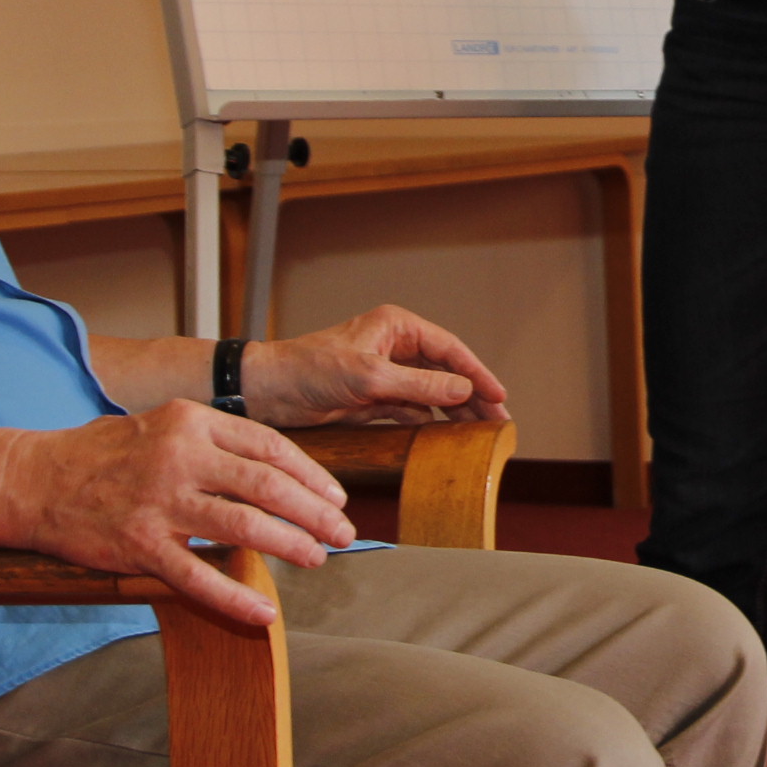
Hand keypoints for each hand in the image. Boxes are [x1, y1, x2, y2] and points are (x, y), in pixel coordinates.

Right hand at [0, 401, 359, 626]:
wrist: (33, 480)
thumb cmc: (104, 453)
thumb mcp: (164, 425)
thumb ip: (216, 443)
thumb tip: (277, 472)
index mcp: (192, 422)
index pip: (270, 447)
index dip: (311, 475)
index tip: (336, 497)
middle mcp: (180, 457)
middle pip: (267, 486)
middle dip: (314, 513)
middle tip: (344, 534)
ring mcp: (159, 503)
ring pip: (243, 527)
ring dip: (290, 546)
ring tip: (317, 559)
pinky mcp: (138, 547)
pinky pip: (197, 577)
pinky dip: (235, 597)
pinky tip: (264, 612)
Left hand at [247, 304, 510, 426]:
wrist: (267, 392)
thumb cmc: (308, 370)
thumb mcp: (368, 377)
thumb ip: (419, 386)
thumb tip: (463, 390)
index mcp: (396, 327)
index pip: (449, 350)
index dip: (477, 373)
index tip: (499, 396)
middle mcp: (395, 347)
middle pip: (446, 372)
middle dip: (472, 396)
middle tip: (498, 421)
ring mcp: (385, 375)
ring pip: (432, 394)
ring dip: (454, 412)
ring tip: (479, 433)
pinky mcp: (374, 399)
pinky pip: (412, 411)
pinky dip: (429, 423)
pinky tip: (445, 438)